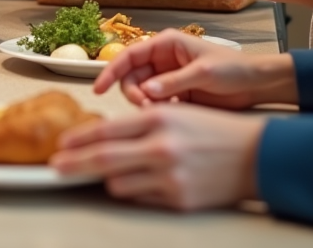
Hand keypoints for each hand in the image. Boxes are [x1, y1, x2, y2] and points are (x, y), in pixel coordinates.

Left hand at [49, 105, 264, 210]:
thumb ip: (140, 123)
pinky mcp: (178, 199)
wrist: (257, 156)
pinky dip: (133, 190)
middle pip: (103, 159)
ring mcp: (169, 176)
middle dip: (74, 164)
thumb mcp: (176, 113)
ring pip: (118, 183)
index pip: (106, 130)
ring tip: (112, 173)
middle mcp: (161, 147)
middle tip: (55, 167)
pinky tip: (138, 182)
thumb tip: (102, 136)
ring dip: (109, 179)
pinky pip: (140, 198)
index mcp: (159, 119)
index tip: (60, 144)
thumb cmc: (214, 130)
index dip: (78, 139)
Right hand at [92, 30, 296, 108]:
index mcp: (166, 44)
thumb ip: (174, 82)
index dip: (111, 70)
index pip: (129, 55)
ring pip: (141, 92)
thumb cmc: (236, 69)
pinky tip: (172, 115)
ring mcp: (168, 78)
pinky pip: (155, 104)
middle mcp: (163, 60)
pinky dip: (157, 111)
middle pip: (131, 77)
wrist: (258, 86)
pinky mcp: (175, 95)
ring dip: (145, 104)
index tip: (99, 88)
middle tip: (145, 107)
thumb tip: (146, 91)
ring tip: (162, 111)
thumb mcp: (204, 73)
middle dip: (132, 93)